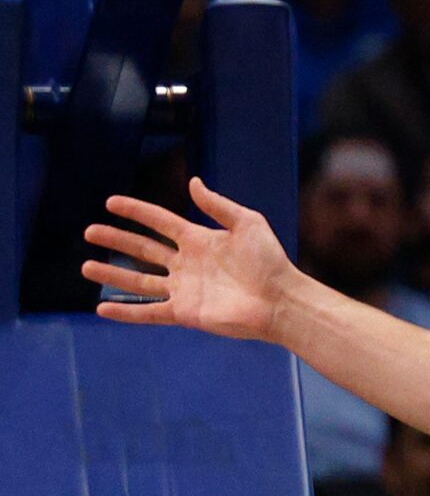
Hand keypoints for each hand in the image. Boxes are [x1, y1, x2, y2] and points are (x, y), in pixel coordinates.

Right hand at [82, 178, 294, 340]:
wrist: (279, 299)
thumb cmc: (269, 260)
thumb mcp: (247, 223)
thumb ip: (217, 205)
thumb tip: (193, 182)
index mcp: (200, 239)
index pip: (160, 222)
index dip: (136, 212)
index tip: (111, 202)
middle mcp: (187, 263)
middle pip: (143, 249)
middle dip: (116, 240)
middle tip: (90, 231)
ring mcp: (184, 289)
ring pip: (139, 280)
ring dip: (112, 275)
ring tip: (86, 266)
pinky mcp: (184, 313)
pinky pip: (148, 312)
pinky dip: (125, 312)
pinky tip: (101, 308)